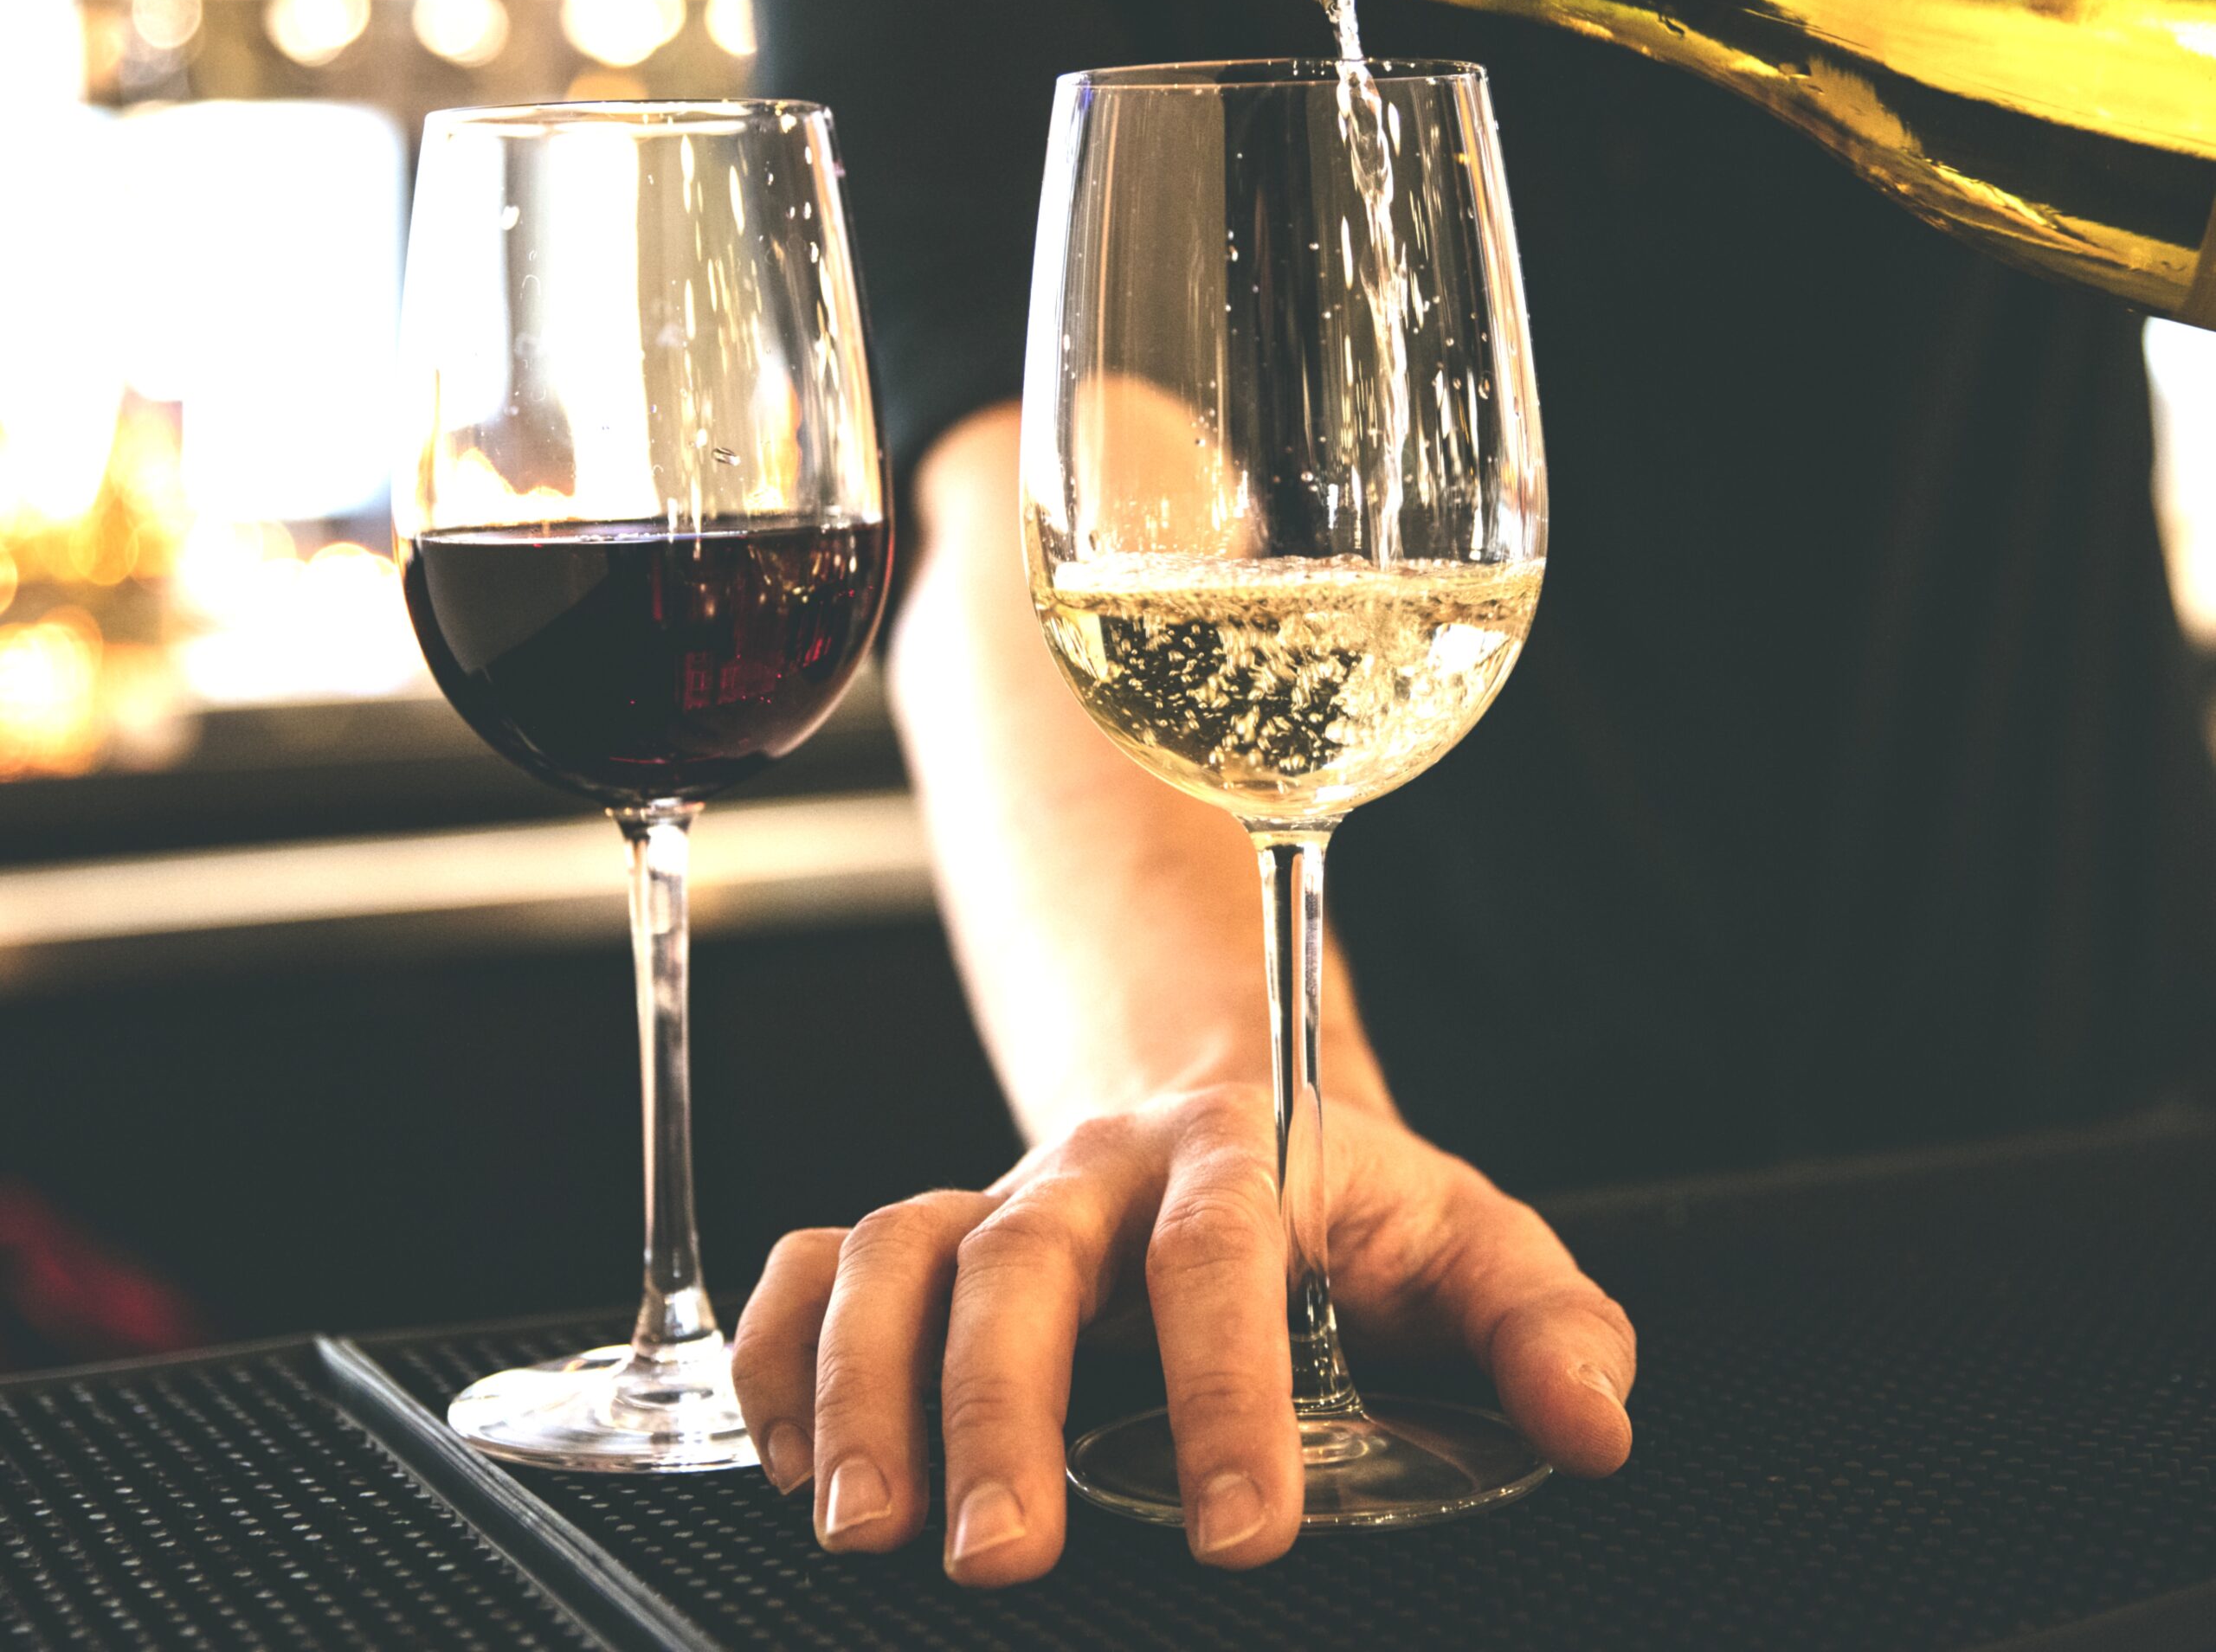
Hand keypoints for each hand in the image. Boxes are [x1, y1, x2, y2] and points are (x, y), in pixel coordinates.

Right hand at [733, 1086, 1634, 1585]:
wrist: (1238, 1130)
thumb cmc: (1352, 1220)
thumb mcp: (1467, 1249)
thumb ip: (1539, 1322)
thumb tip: (1596, 1425)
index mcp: (1239, 1160)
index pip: (1220, 1251)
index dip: (1224, 1383)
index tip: (1244, 1534)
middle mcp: (1096, 1171)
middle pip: (1023, 1252)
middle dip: (1003, 1401)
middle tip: (1005, 1555)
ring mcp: (996, 1200)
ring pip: (894, 1250)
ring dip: (862, 1383)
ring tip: (863, 1530)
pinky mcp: (927, 1242)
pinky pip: (813, 1263)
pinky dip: (781, 1350)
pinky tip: (786, 1460)